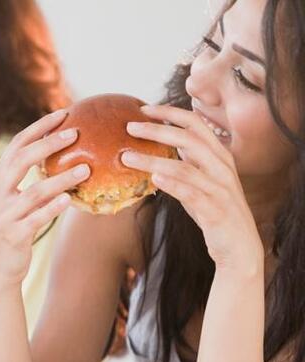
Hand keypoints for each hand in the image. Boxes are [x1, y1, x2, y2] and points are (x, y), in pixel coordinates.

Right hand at [0, 109, 89, 286]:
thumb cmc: (14, 227)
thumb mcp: (17, 200)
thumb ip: (33, 180)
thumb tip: (66, 156)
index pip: (17, 144)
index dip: (39, 127)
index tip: (63, 113)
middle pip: (21, 159)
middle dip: (49, 144)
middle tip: (75, 133)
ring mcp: (3, 214)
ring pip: (35, 191)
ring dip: (62, 178)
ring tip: (85, 168)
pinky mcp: (13, 234)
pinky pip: (36, 218)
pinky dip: (53, 208)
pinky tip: (69, 201)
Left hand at [122, 104, 263, 271]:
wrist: (240, 248)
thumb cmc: (216, 213)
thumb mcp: (202, 183)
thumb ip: (188, 165)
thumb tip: (165, 149)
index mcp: (219, 156)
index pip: (196, 124)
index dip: (170, 113)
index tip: (144, 108)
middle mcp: (222, 168)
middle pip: (189, 139)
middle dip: (158, 130)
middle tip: (129, 126)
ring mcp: (220, 189)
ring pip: (185, 167)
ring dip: (153, 160)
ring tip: (127, 157)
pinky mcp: (215, 211)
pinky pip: (192, 194)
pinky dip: (173, 185)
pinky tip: (154, 180)